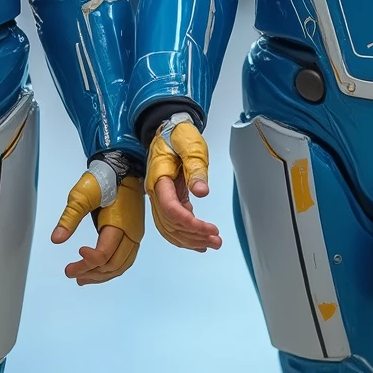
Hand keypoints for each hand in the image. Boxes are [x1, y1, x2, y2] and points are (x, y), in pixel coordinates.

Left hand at [52, 164, 144, 284]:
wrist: (123, 168)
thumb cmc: (103, 179)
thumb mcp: (81, 196)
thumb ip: (69, 218)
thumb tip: (57, 239)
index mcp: (119, 224)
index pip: (104, 254)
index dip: (87, 261)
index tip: (75, 256)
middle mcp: (131, 233)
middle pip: (112, 265)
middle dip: (90, 272)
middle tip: (70, 272)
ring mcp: (135, 235)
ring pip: (121, 266)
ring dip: (101, 276)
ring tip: (82, 278)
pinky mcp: (134, 235)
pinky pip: (126, 260)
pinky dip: (112, 270)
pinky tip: (98, 272)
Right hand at [145, 119, 221, 252]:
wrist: (168, 128)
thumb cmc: (178, 135)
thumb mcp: (191, 148)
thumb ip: (196, 169)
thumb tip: (201, 191)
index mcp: (159, 180)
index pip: (170, 210)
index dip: (189, 223)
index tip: (208, 228)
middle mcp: (156, 192)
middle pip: (170, 224)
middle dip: (193, 236)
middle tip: (216, 241)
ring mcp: (160, 196)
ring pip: (169, 227)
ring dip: (190, 239)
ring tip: (211, 244)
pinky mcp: (168, 197)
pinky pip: (171, 222)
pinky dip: (184, 234)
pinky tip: (198, 239)